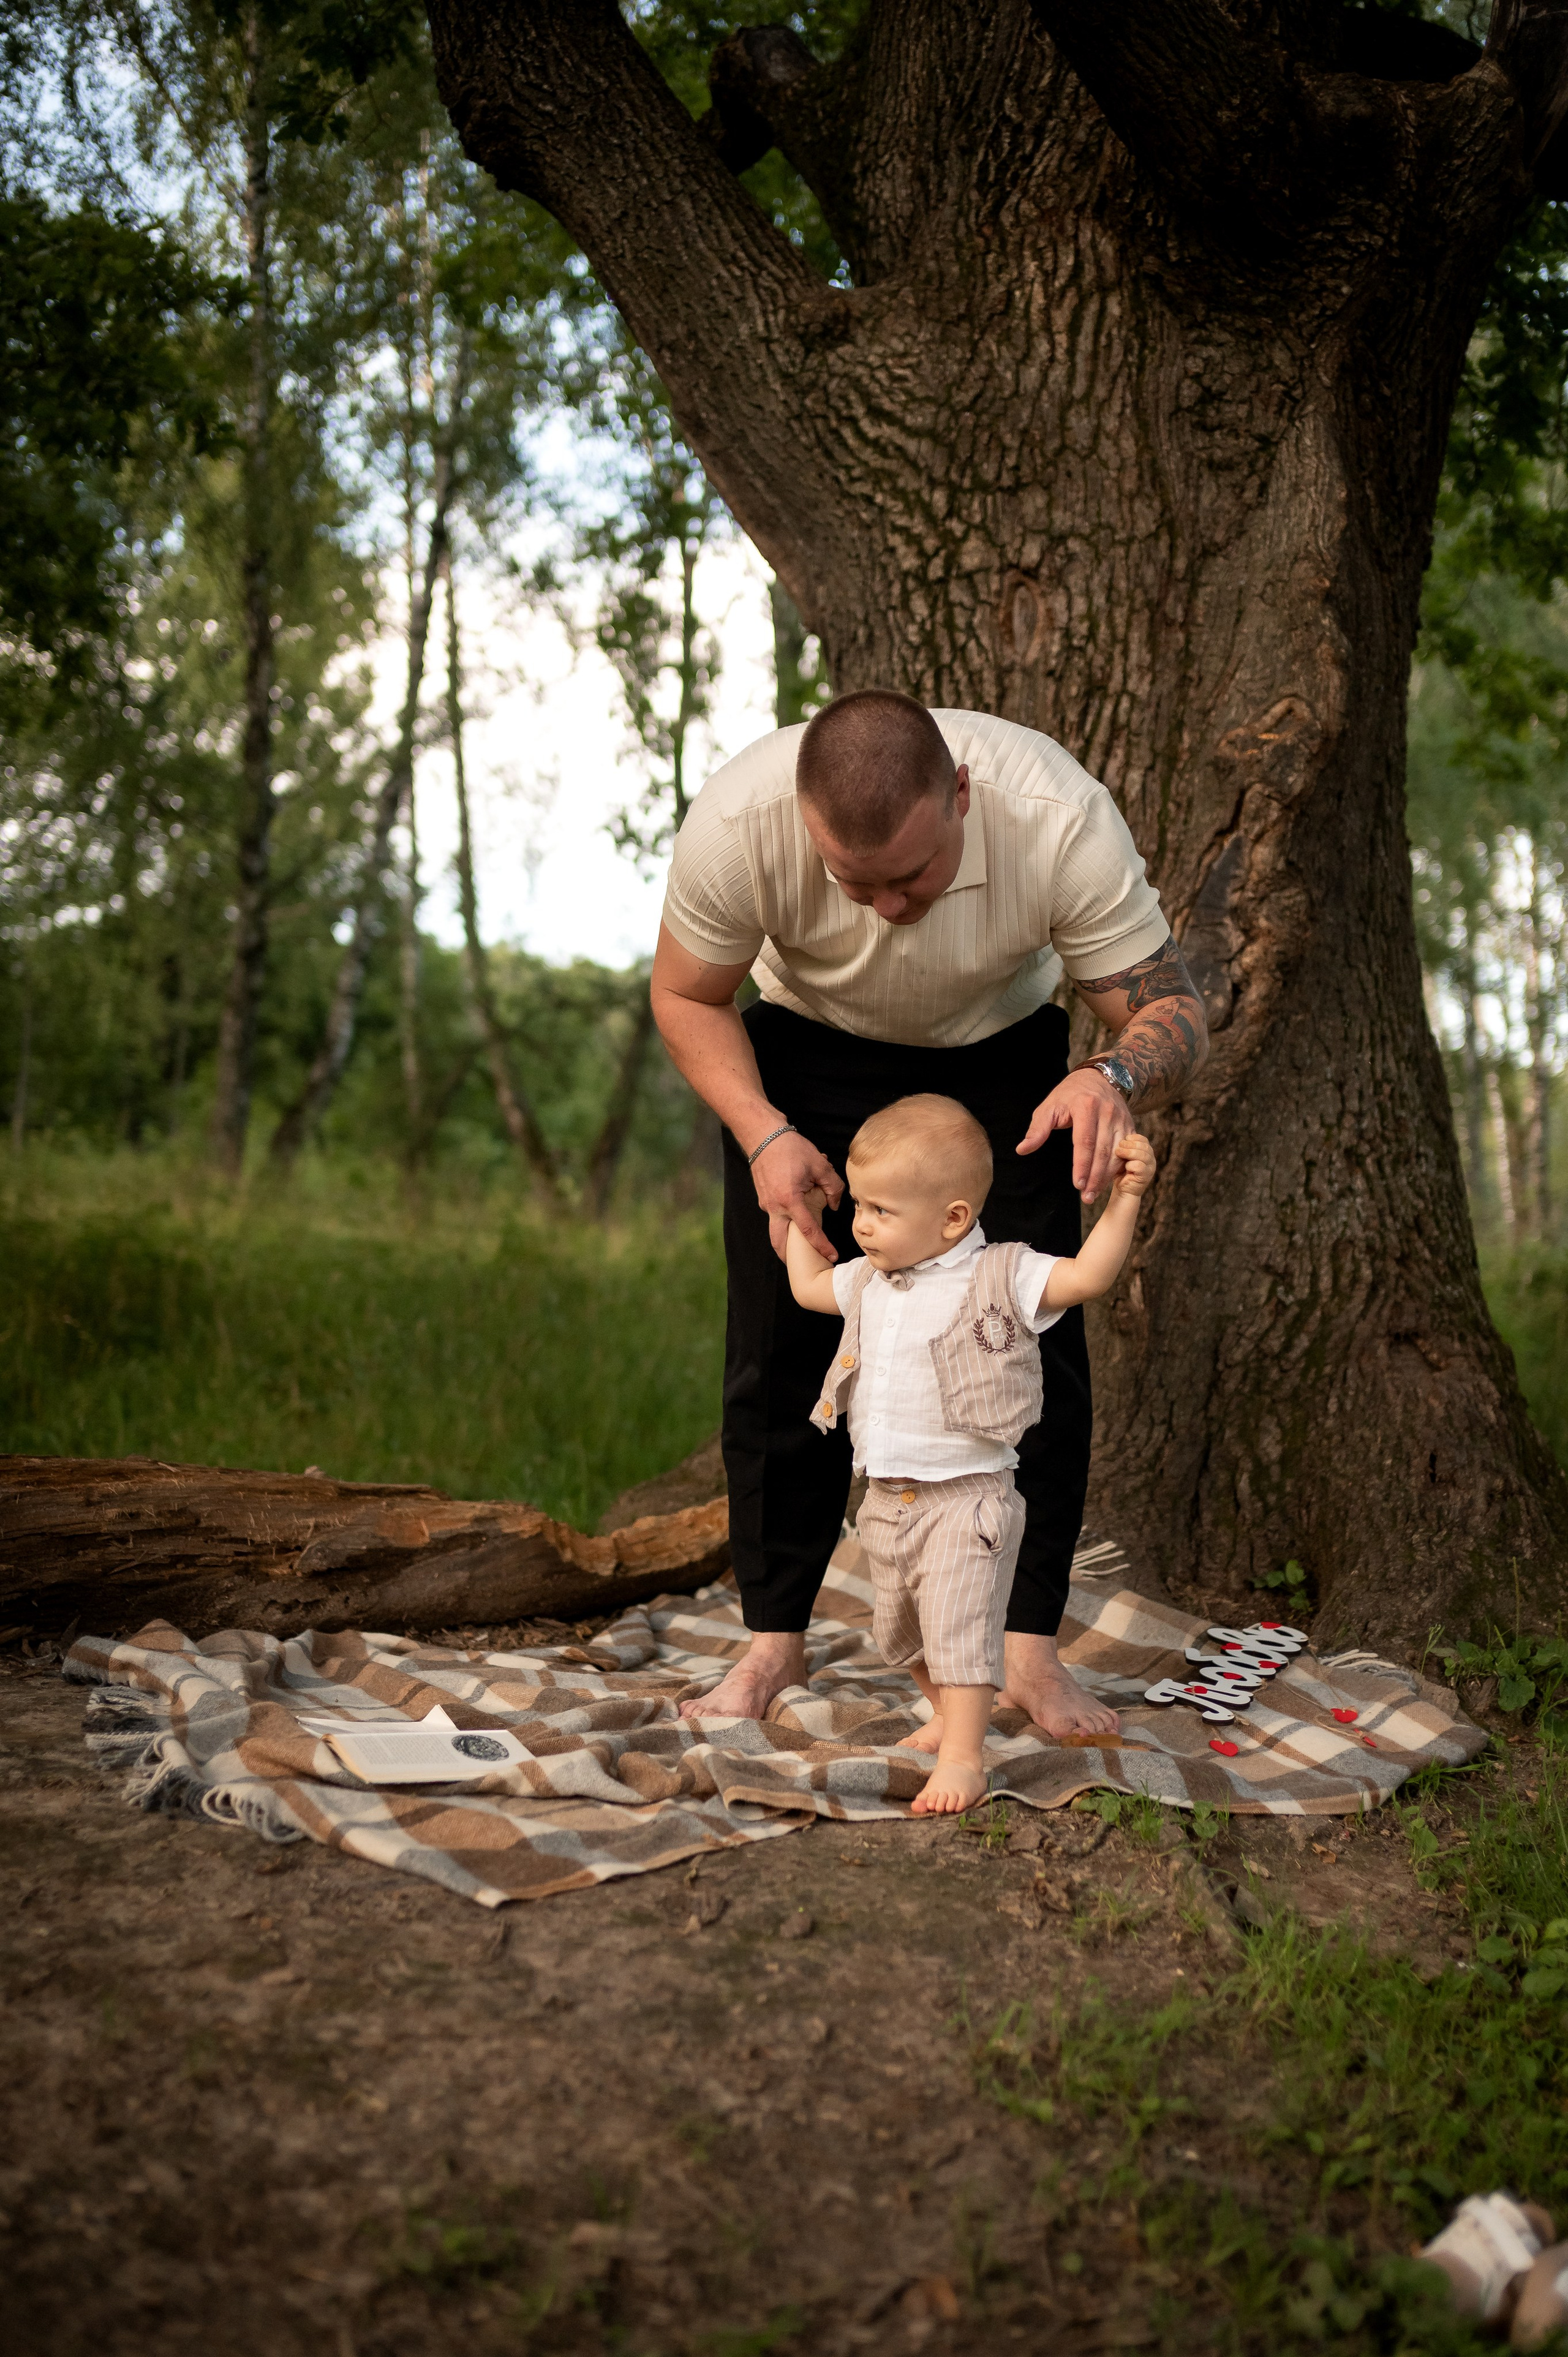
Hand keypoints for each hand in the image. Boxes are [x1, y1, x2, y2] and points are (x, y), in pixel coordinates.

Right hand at [750, 1127, 843, 1261]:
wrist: (763, 1135)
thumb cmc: (791, 1147)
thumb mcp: (819, 1164)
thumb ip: (832, 1186)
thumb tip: (834, 1205)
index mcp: (790, 1200)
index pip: (808, 1231)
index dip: (821, 1245)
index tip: (831, 1256)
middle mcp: (774, 1207)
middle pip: (780, 1242)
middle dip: (790, 1258)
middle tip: (803, 1268)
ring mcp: (766, 1204)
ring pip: (775, 1231)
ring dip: (786, 1242)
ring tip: (799, 1250)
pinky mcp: (763, 1198)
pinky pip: (774, 1217)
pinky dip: (784, 1224)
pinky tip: (795, 1219)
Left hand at [1016, 1066, 1133, 1201]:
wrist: (1100, 1078)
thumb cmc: (1070, 1094)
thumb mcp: (1050, 1106)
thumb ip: (1037, 1129)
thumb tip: (1022, 1150)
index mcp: (1086, 1106)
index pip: (1085, 1141)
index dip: (1081, 1165)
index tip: (1077, 1185)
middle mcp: (1107, 1113)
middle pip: (1102, 1151)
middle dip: (1095, 1177)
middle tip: (1086, 1197)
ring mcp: (1121, 1119)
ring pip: (1117, 1154)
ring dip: (1107, 1176)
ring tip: (1095, 1193)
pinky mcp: (1130, 1125)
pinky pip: (1127, 1151)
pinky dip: (1118, 1168)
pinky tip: (1109, 1181)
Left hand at [1110, 1132, 1155, 1197]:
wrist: (1122, 1190)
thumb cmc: (1120, 1172)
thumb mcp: (1122, 1156)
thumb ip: (1124, 1147)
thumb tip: (1119, 1136)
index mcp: (1147, 1152)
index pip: (1143, 1139)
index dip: (1133, 1138)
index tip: (1123, 1140)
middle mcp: (1151, 1159)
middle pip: (1143, 1146)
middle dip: (1129, 1145)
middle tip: (1118, 1148)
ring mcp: (1150, 1168)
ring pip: (1142, 1155)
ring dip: (1128, 1153)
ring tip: (1118, 1154)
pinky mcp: (1146, 1176)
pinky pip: (1139, 1165)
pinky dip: (1130, 1165)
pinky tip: (1126, 1168)